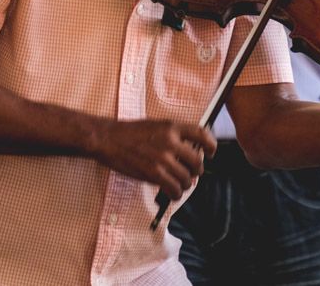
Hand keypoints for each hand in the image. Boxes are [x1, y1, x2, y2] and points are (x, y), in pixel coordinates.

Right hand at [90, 119, 216, 200]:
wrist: (107, 139)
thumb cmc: (129, 132)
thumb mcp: (155, 125)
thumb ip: (172, 137)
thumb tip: (189, 157)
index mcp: (171, 126)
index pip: (202, 134)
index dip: (211, 145)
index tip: (211, 153)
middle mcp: (170, 141)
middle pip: (197, 161)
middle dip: (197, 171)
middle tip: (191, 174)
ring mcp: (162, 158)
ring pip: (187, 178)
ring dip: (185, 184)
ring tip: (179, 184)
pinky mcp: (153, 173)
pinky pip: (174, 189)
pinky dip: (175, 194)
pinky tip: (171, 192)